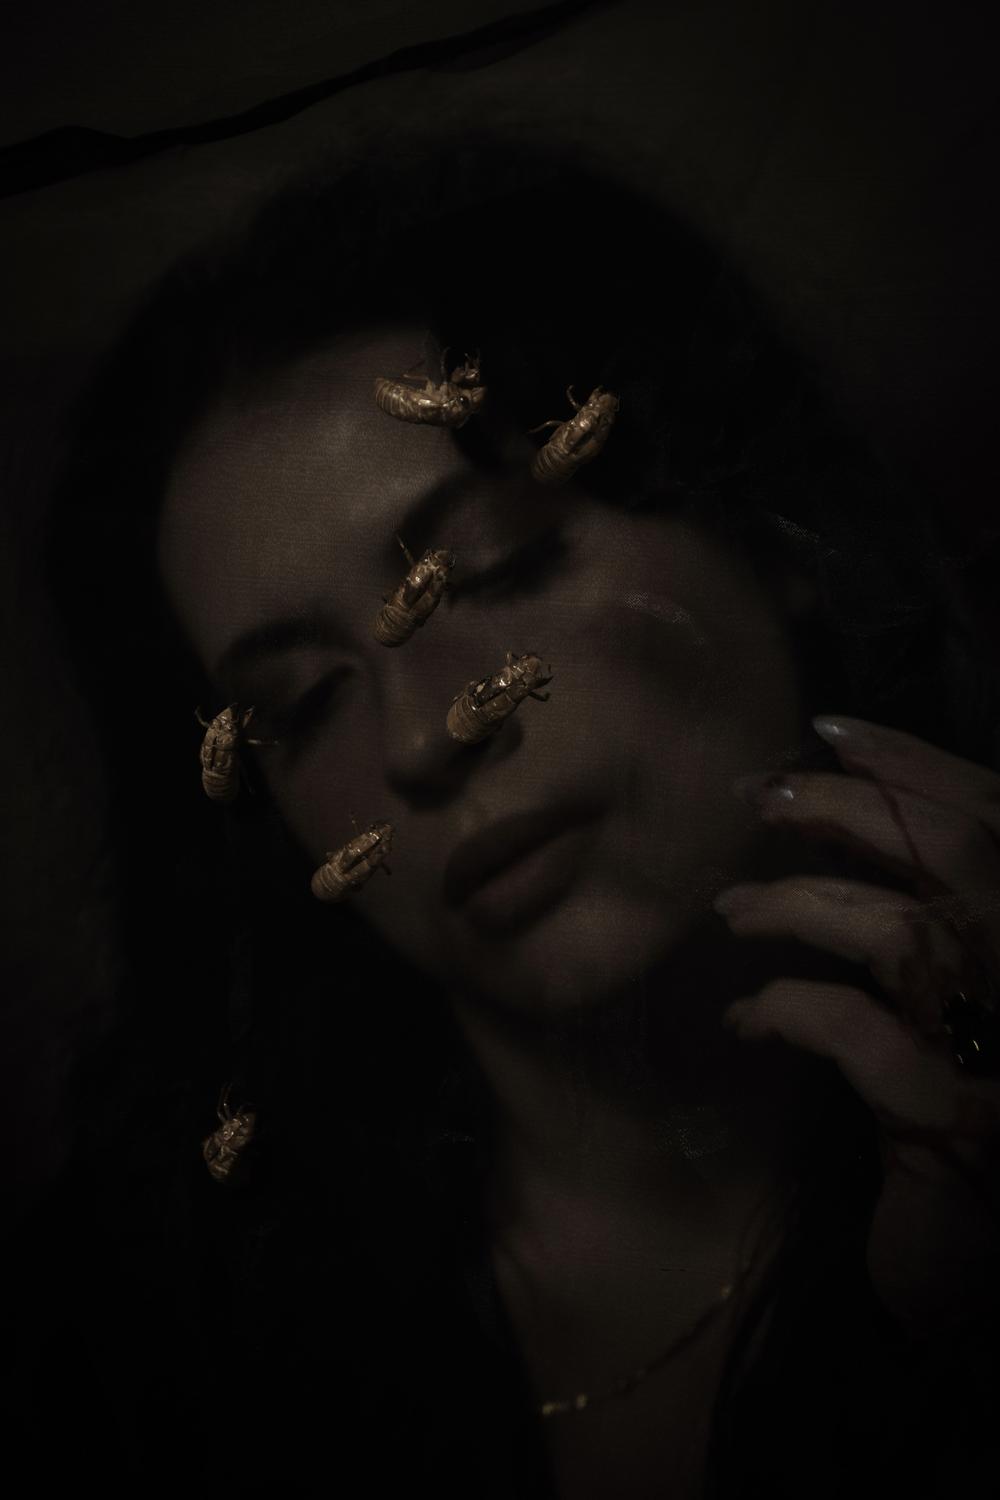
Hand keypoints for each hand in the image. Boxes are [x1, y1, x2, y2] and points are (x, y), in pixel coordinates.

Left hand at [715, 714, 999, 1337]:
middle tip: (760, 797)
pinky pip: (862, 1038)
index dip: (920, 767)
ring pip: (906, 936)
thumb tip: (834, 816)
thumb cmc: (962, 1120)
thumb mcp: (951, 1000)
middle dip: (851, 810)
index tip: (828, 730)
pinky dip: (791, 1011)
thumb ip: (922, 910)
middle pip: (963, 856)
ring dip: (800, 908)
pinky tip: (746, 1018)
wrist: (984, 1278)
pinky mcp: (963, 1132)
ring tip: (730, 912)